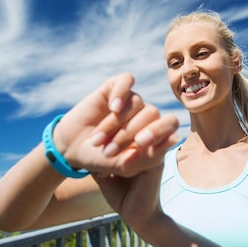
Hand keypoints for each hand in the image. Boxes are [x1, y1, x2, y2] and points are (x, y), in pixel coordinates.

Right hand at [53, 73, 179, 177]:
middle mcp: (145, 114)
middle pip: (152, 113)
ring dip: (115, 124)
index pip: (170, 123)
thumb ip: (149, 157)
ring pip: (137, 102)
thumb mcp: (124, 166)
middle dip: (129, 134)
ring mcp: (131, 100)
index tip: (140, 143)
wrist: (72, 148)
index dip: (160, 131)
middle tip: (110, 150)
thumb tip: (175, 138)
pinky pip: (126, 80)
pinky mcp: (115, 87)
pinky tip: (113, 107)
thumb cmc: (102, 159)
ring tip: (98, 141)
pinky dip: (121, 93)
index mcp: (154, 132)